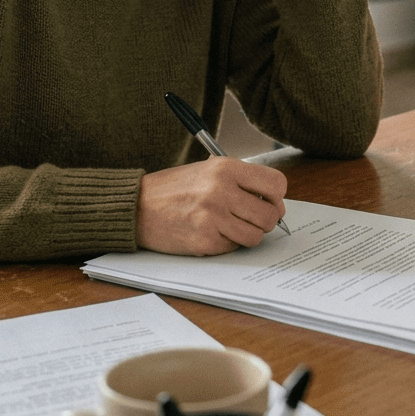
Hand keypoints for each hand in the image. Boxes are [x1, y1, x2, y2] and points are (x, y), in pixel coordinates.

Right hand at [135, 156, 287, 254]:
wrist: (138, 206)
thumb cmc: (174, 188)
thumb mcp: (208, 170)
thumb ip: (240, 181)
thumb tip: (274, 201)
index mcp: (226, 168)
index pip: (276, 184)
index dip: (276, 197)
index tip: (269, 202)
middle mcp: (222, 190)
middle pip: (270, 214)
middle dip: (265, 220)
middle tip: (251, 218)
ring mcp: (214, 217)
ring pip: (256, 235)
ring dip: (247, 234)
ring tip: (230, 225)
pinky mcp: (205, 240)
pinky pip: (233, 247)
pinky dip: (227, 243)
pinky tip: (211, 232)